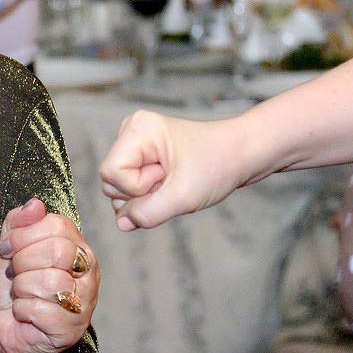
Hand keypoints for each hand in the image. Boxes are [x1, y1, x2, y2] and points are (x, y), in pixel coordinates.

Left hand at [0, 198, 99, 352]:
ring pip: (49, 281)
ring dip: (22, 289)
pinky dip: (23, 310)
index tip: (8, 249)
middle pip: (58, 249)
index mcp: (77, 247)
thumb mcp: (10, 252)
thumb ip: (18, 224)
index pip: (58, 224)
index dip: (24, 235)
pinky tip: (26, 314)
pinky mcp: (71, 328)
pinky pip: (40, 309)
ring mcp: (84, 301)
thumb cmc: (17, 293)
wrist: (12, 334)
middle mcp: (87, 272)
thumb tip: (34, 204)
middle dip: (23, 262)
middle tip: (16, 275)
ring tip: (22, 295)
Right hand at [98, 111, 248, 230]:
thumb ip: (147, 213)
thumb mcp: (182, 196)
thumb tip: (122, 224)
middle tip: (174, 181)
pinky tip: (171, 185)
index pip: (110, 173)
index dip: (135, 187)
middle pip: (111, 182)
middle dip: (142, 193)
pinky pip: (131, 189)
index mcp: (137, 129)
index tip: (166, 178)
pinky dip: (150, 196)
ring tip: (175, 182)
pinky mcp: (143, 159)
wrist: (242, 155)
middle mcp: (131, 133)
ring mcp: (136, 146)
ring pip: (119, 189)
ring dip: (147, 197)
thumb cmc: (217, 165)